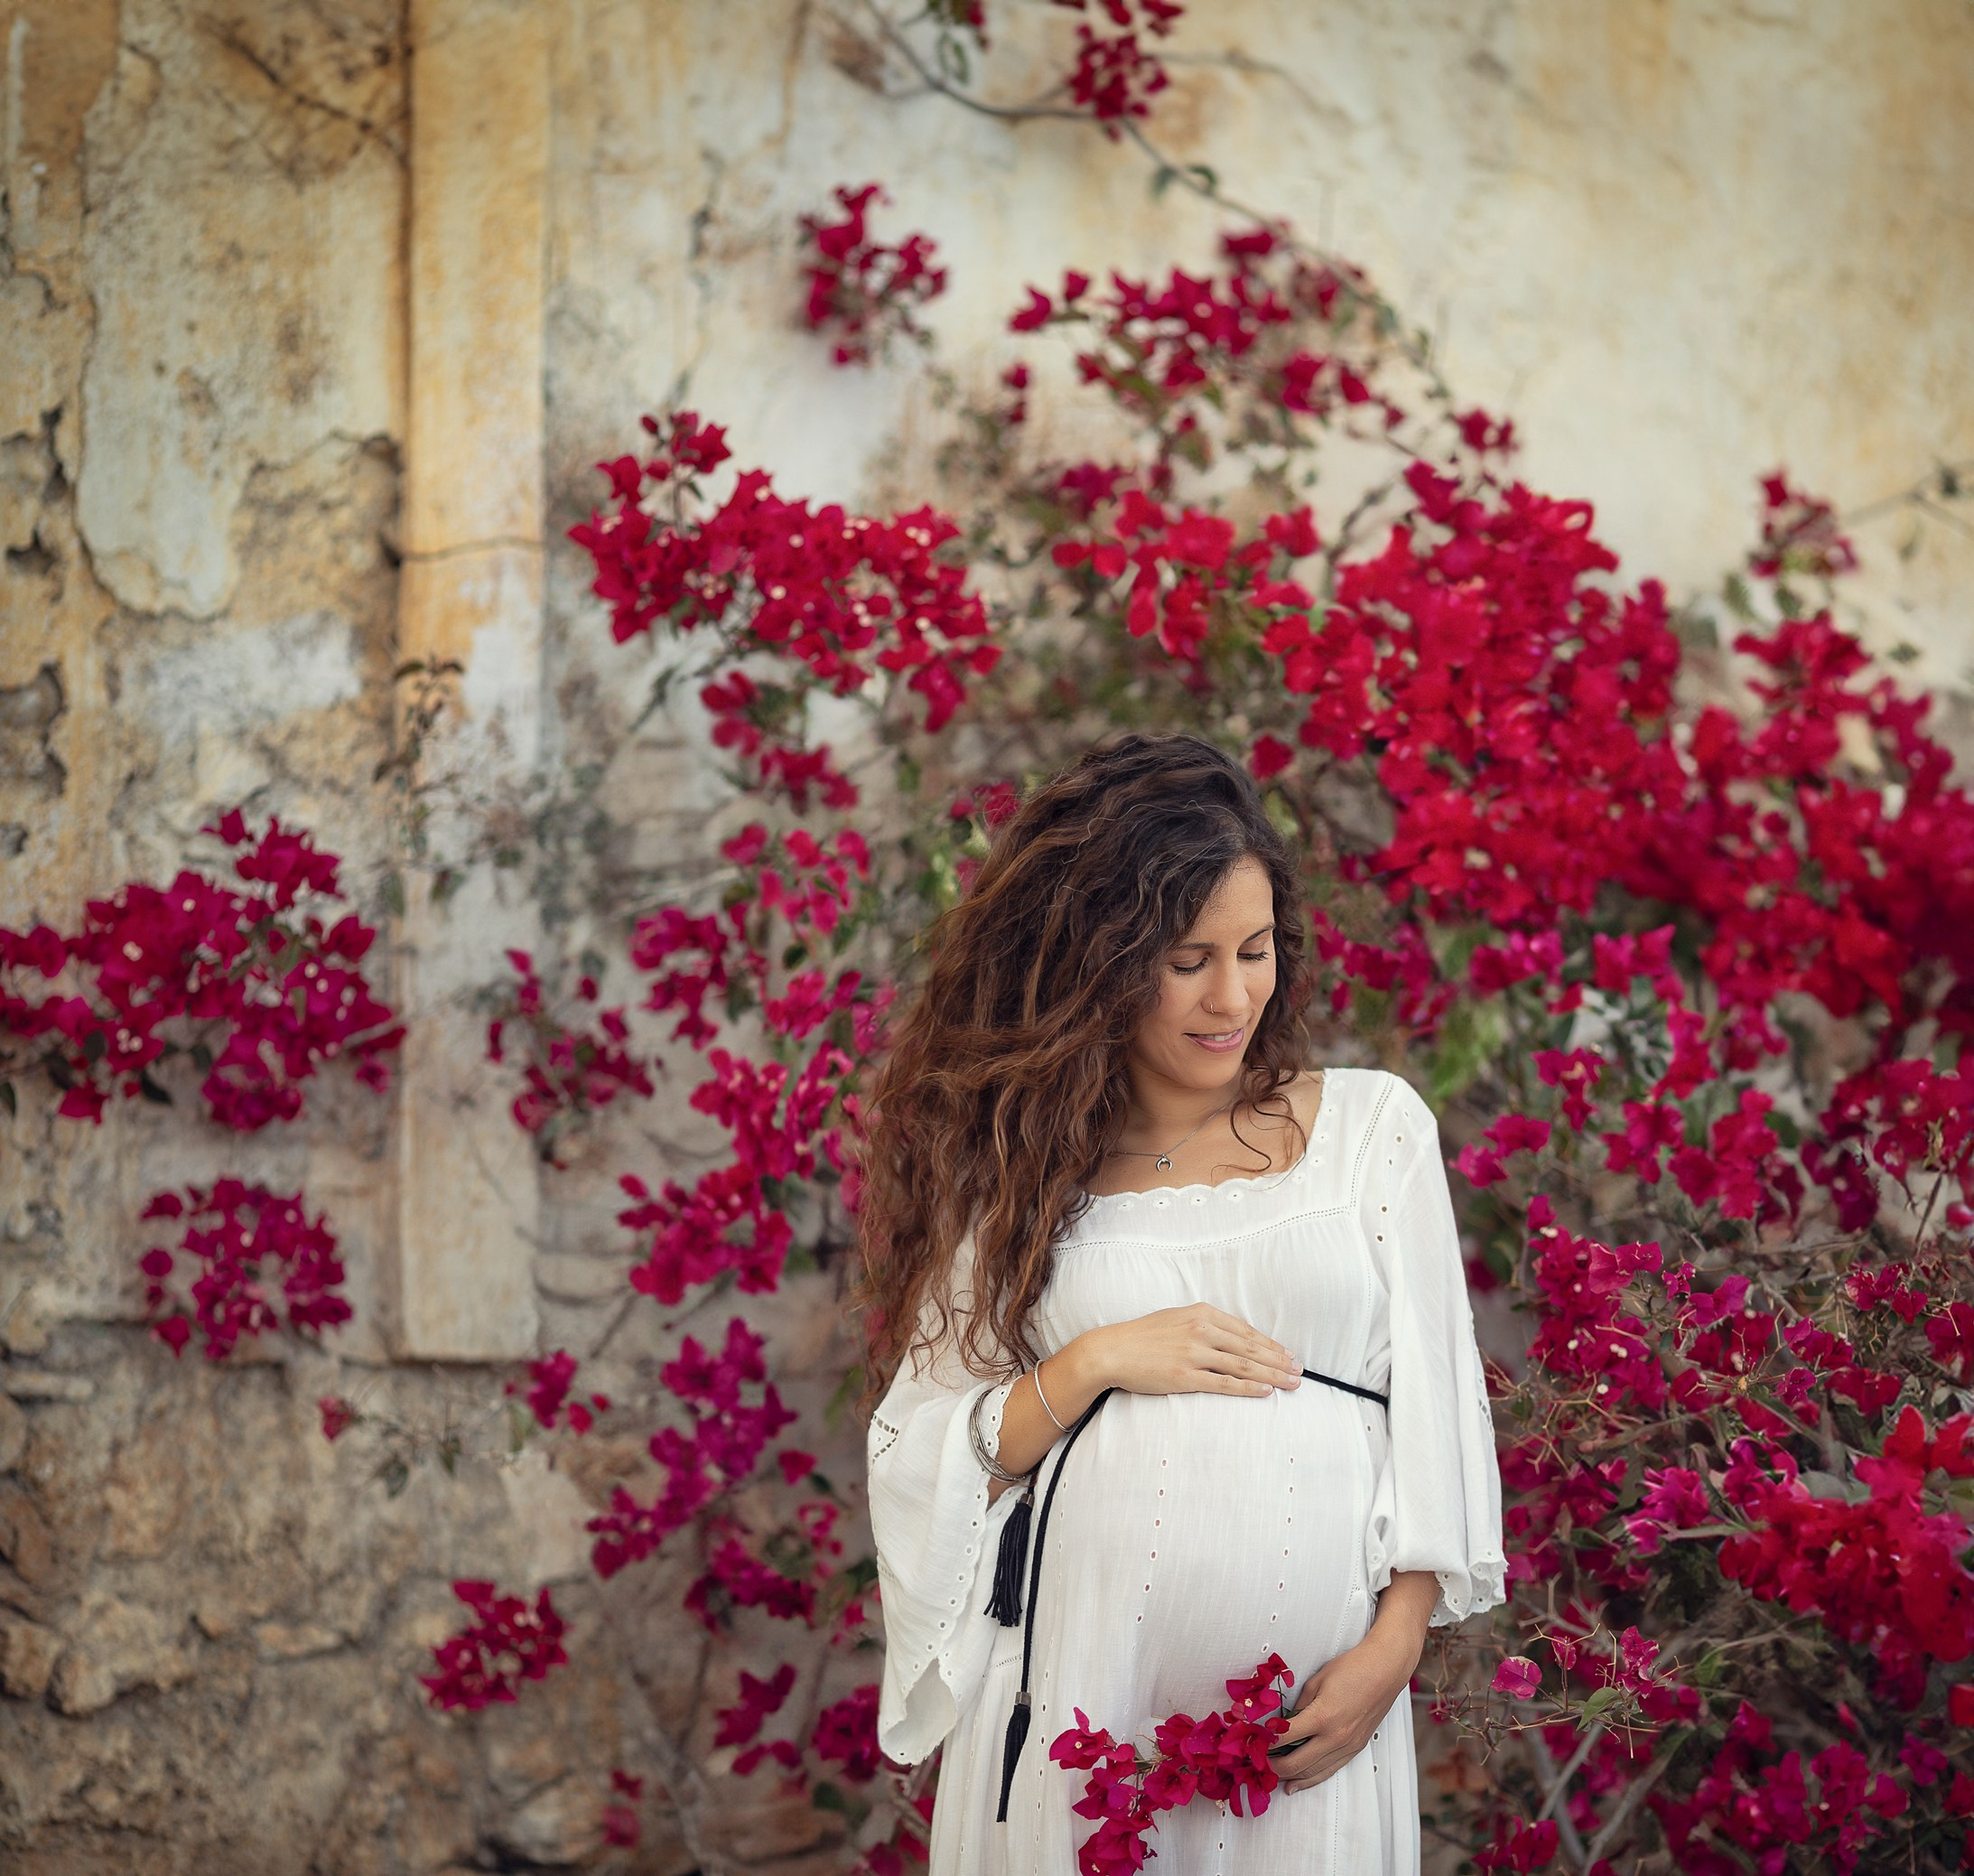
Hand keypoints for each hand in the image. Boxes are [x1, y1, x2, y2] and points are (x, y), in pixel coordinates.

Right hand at [1075, 1304, 1302, 1399]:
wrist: (1112, 1350)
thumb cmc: (1143, 1336)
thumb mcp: (1177, 1319)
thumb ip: (1204, 1324)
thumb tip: (1231, 1336)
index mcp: (1201, 1313)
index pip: (1246, 1331)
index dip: (1271, 1344)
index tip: (1288, 1355)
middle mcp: (1201, 1330)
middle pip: (1250, 1348)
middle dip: (1279, 1361)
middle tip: (1300, 1371)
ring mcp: (1193, 1354)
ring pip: (1242, 1365)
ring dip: (1271, 1375)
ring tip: (1292, 1383)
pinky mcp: (1185, 1376)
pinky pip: (1224, 1383)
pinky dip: (1248, 1387)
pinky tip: (1265, 1391)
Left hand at [1266, 1632, 1411, 1794]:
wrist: (1385, 1670)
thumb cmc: (1351, 1668)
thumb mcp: (1317, 1680)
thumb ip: (1299, 1705)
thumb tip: (1285, 1722)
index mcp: (1322, 1717)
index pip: (1285, 1737)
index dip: (1265, 1742)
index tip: (1252, 1742)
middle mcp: (1335, 1737)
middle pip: (1296, 1763)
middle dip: (1273, 1766)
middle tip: (1257, 1763)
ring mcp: (1347, 1746)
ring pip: (1313, 1772)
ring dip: (1290, 1777)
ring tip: (1272, 1778)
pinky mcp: (1356, 1748)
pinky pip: (1330, 1770)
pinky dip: (1311, 1779)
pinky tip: (1297, 1784)